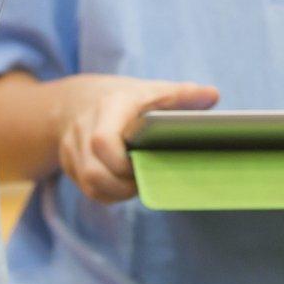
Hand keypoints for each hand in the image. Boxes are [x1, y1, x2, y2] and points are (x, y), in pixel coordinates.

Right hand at [57, 76, 219, 203]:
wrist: (76, 101)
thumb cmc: (125, 98)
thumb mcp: (152, 89)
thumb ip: (181, 95)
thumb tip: (212, 95)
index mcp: (108, 107)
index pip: (103, 141)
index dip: (123, 163)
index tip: (145, 165)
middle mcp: (84, 129)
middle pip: (94, 173)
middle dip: (124, 186)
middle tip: (148, 180)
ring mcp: (73, 150)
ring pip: (91, 186)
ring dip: (118, 192)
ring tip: (139, 183)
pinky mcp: (70, 167)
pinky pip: (89, 191)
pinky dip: (110, 194)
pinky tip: (126, 186)